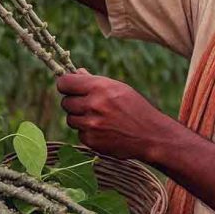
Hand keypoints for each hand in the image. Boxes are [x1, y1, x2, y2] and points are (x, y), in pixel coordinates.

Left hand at [56, 69, 171, 160]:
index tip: (69, 87)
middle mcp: (93, 105)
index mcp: (99, 87)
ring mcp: (91, 124)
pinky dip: (88, 132)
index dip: (65, 84)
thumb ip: (94, 81)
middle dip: (74, 102)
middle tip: (88, 104)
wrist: (150, 136)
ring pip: (71, 119)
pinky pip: (79, 133)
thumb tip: (76, 72)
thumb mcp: (118, 88)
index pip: (64, 82)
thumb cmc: (135, 108)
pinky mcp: (91, 140)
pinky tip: (104, 130)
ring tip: (99, 118)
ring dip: (80, 118)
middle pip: (65, 102)